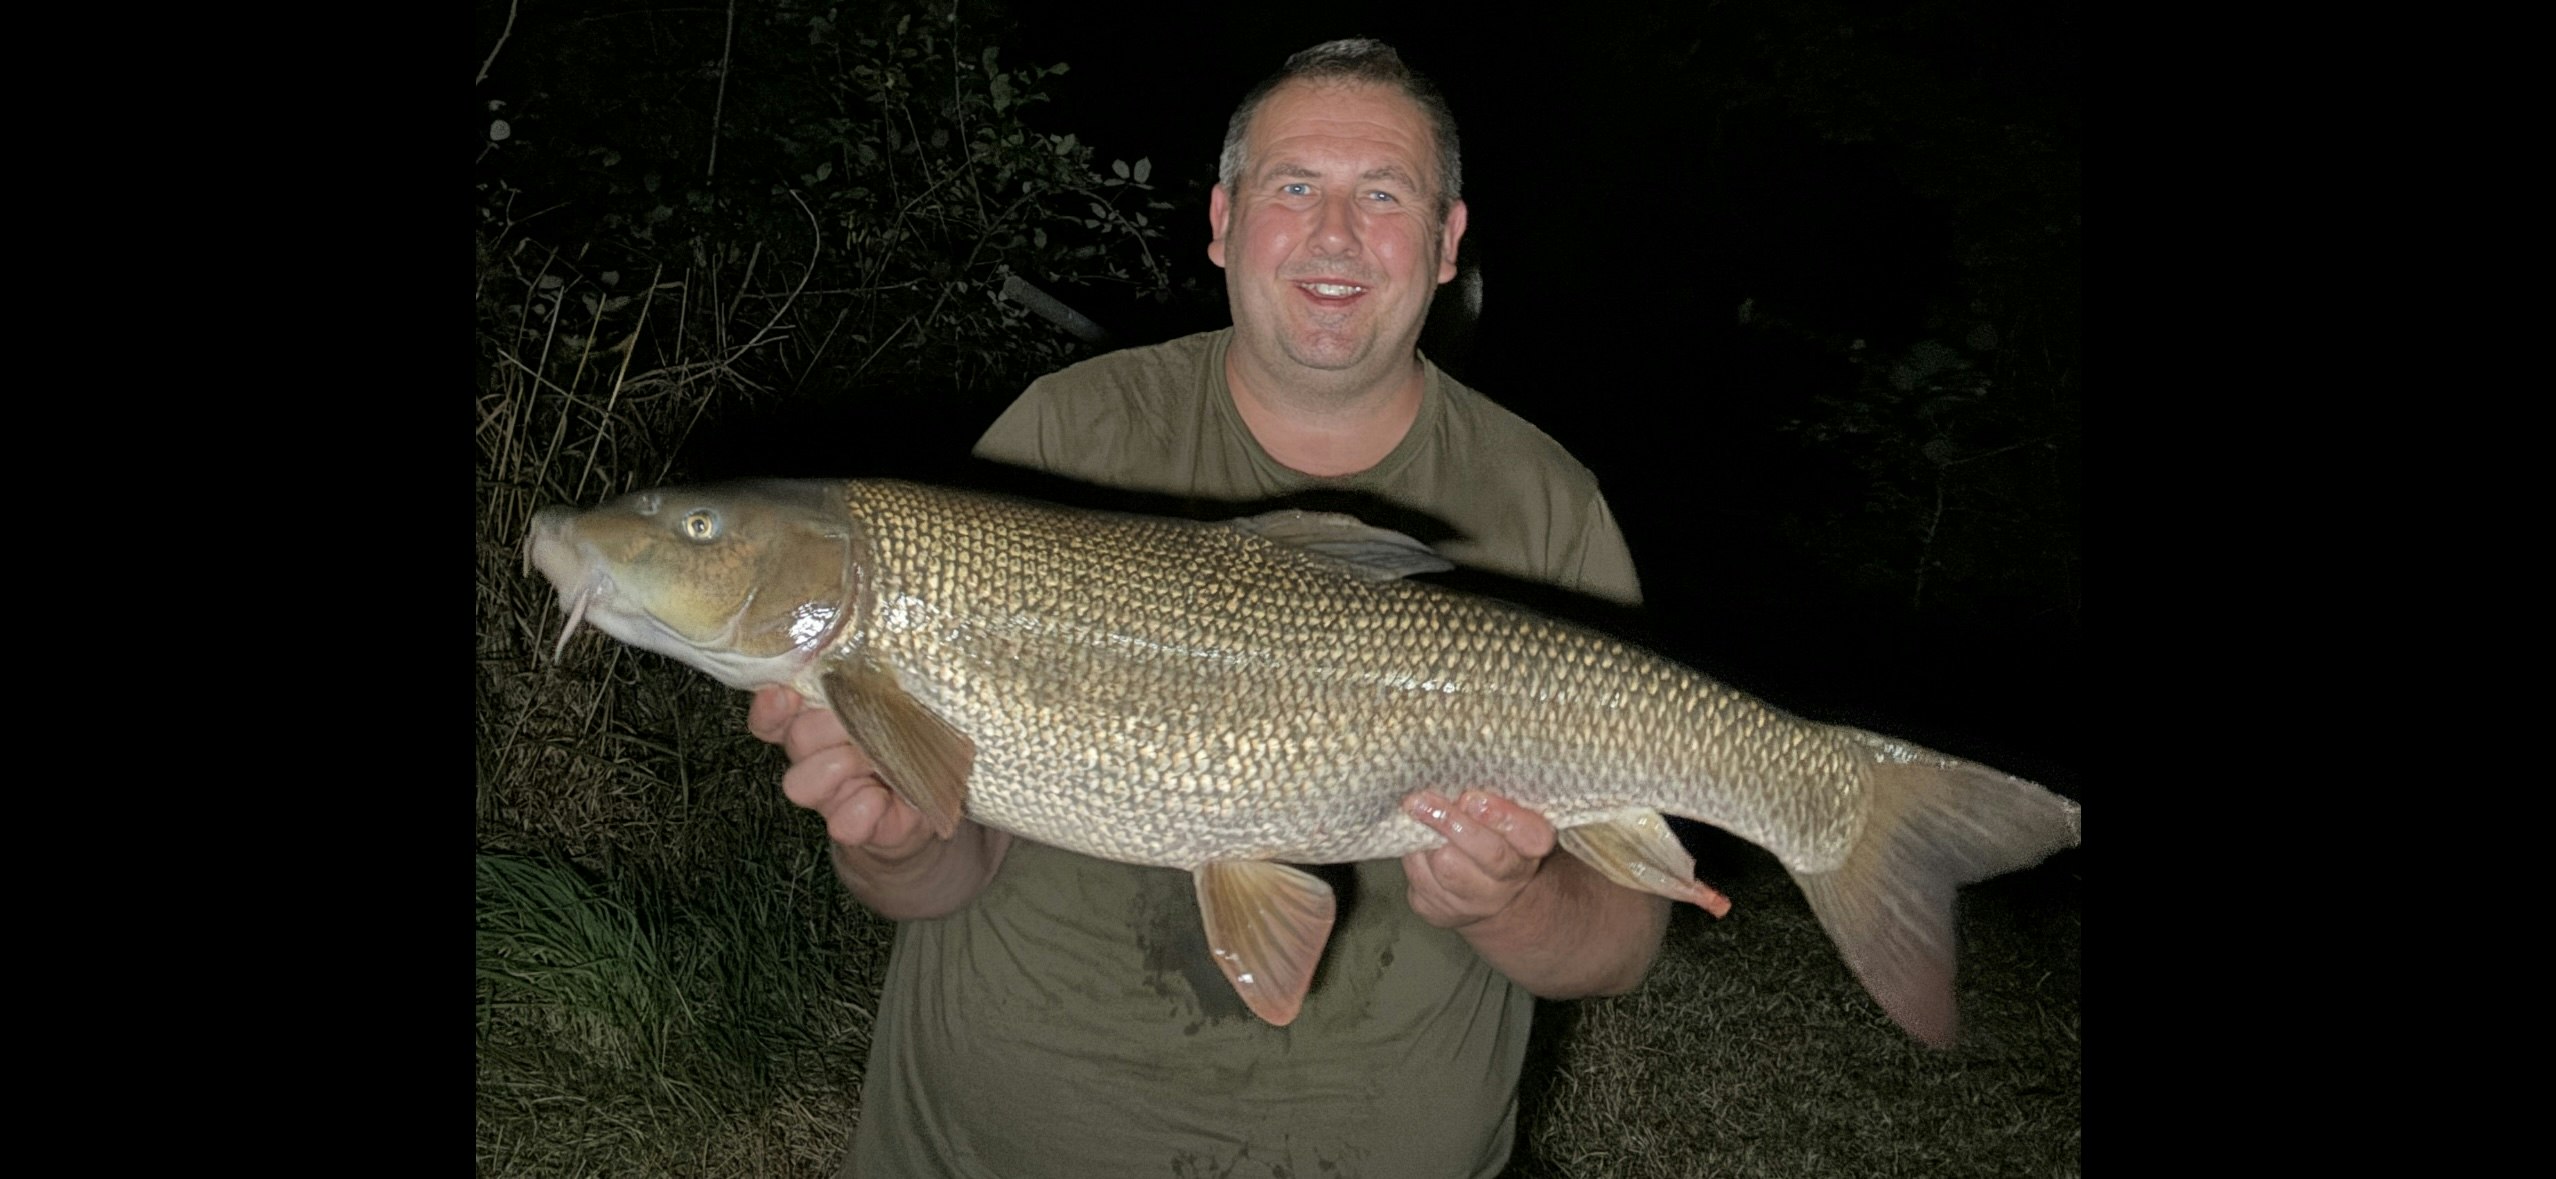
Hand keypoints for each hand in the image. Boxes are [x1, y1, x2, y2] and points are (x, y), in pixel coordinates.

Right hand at [749, 686, 938, 858]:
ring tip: (872, 760)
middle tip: (861, 723)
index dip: (771, 707)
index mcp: (820, 725)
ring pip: (799, 783)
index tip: (786, 694)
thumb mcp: (901, 703)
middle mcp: (816, 760)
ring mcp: (833, 797)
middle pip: (796, 739)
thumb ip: (878, 683)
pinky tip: (878, 797)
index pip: (773, 716)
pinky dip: (858, 809)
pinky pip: (842, 824)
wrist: (931, 806)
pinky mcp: (858, 828)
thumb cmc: (915, 742)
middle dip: (825, 727)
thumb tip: (865, 652)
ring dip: (836, 765)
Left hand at [1400, 789, 1557, 929]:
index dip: (1503, 817)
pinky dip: (1413, 854)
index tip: (1473, 798)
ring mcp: (1476, 902)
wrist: (1482, 890)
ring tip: (1416, 810)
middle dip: (1453, 823)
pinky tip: (1413, 839)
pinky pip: (1420, 880)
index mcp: (1532, 848)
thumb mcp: (1501, 813)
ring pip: (1448, 868)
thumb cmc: (1489, 835)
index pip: (1530, 835)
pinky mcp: (1440, 911)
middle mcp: (1510, 880)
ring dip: (1427, 837)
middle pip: (1488, 854)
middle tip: (1422, 800)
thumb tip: (1455, 777)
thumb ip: (1488, 798)